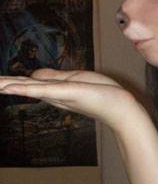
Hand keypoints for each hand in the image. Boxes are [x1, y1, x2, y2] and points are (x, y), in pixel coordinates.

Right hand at [0, 69, 137, 129]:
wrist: (120, 107)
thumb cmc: (101, 93)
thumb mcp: (74, 79)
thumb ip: (53, 77)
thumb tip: (32, 76)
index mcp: (52, 90)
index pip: (24, 84)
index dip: (6, 82)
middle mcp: (51, 94)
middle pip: (19, 87)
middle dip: (0, 85)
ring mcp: (57, 94)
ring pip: (25, 88)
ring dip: (3, 86)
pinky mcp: (65, 92)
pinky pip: (41, 89)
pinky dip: (22, 88)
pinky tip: (7, 87)